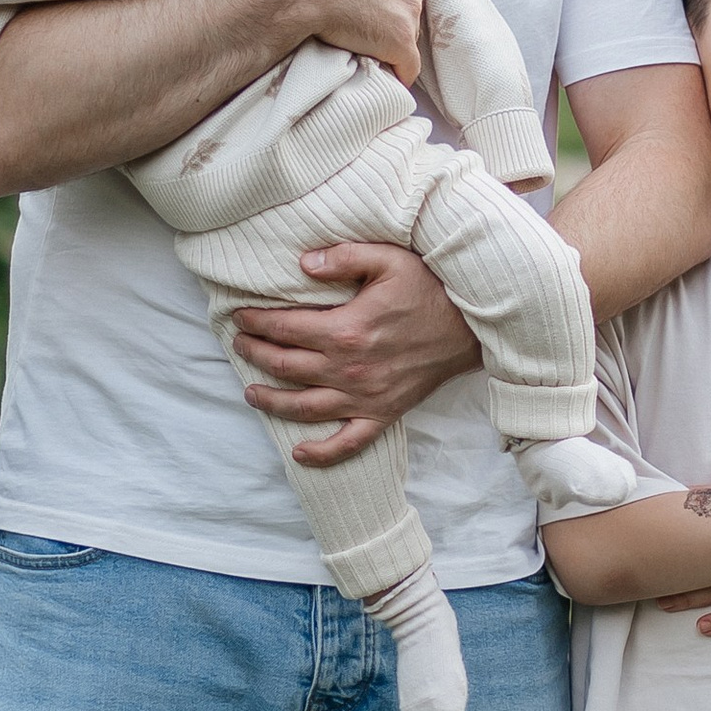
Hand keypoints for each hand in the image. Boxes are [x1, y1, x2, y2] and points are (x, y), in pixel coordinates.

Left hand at [232, 242, 480, 462]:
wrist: (471, 328)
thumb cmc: (430, 291)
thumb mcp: (389, 260)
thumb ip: (344, 257)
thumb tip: (303, 264)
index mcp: (345, 330)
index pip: (284, 328)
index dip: (256, 321)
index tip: (240, 316)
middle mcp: (348, 369)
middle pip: (284, 367)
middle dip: (254, 354)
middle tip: (239, 344)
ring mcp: (364, 397)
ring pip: (303, 408)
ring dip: (270, 401)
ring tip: (250, 392)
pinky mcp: (383, 414)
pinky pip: (348, 443)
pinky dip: (321, 453)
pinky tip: (299, 453)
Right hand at [266, 0, 428, 81]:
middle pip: (407, 2)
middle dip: (388, 11)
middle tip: (356, 16)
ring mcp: (409, 12)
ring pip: (405, 32)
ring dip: (387, 39)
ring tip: (358, 40)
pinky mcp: (399, 43)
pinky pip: (407, 66)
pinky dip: (397, 71)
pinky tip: (384, 73)